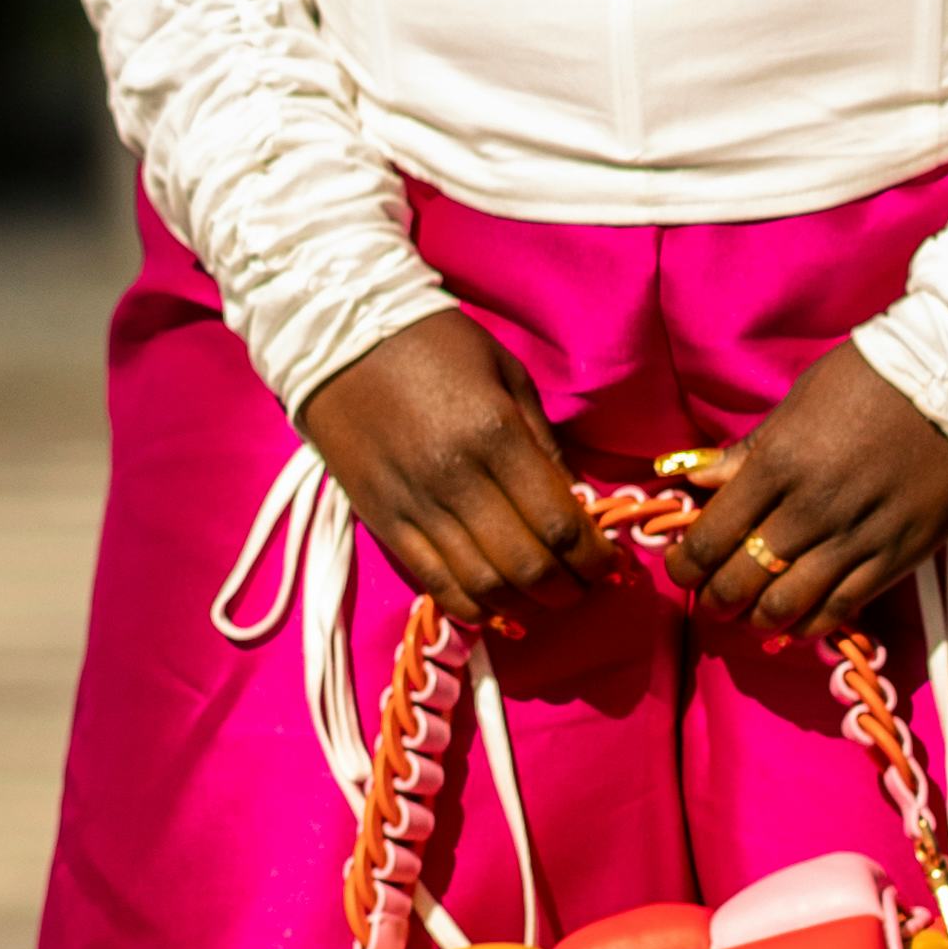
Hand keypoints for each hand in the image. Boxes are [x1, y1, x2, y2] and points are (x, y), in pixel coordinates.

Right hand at [299, 312, 608, 627]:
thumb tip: (576, 503)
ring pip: (483, 585)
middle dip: (568, 589)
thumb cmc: (436, 346)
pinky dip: (472, 607)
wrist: (340, 341)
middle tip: (584, 587)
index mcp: (495, 435)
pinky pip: (434, 583)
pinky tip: (496, 606)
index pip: (558, 523)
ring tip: (545, 600)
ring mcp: (416, 507)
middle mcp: (457, 480)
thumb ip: (544, 442)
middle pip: (526, 565)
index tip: (608, 563)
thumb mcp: (507, 374)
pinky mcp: (383, 522)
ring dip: (525, 606)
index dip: (592, 557)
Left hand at [662, 343, 947, 640]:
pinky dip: (809, 625)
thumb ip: (747, 451)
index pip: (710, 537)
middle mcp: (808, 510)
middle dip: (715, 600)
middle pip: (740, 580)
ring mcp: (853, 539)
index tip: (681, 569)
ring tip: (750, 616)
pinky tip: (796, 623)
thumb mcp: (798, 402)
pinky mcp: (895, 559)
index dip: (685, 565)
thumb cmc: (871, 380)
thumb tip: (696, 481)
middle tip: (712, 599)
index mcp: (776, 464)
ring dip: (757, 619)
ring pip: (785, 606)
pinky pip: (840, 609)